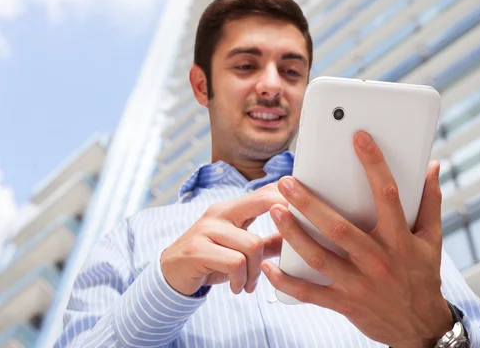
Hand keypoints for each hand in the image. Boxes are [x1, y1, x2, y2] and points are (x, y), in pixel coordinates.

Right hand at [161, 183, 286, 295]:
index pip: (266, 191)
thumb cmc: (210, 260)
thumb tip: (298, 240)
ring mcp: (207, 229)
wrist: (170, 275)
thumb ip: (267, 243)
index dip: (289, 198)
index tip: (308, 214)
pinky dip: (241, 279)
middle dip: (286, 221)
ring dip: (256, 271)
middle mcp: (220, 212)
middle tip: (291, 246)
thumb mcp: (241, 250)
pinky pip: (235, 262)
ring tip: (249, 283)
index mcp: (233, 208)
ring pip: (253, 244)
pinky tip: (238, 287)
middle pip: (264, 202)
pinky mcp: (197, 249)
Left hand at [261, 131, 452, 347]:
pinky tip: (270, 265)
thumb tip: (432, 167)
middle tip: (288, 183)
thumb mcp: (432, 239)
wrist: (422, 327)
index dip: (374, 164)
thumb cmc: (424, 277)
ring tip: (275, 211)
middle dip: (310, 203)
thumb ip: (430, 201)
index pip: (388, 195)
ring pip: (319, 257)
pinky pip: (310, 293)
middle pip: (339, 228)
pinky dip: (287, 281)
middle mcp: (377, 260)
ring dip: (293, 234)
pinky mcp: (345, 303)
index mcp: (400, 240)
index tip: (358, 138)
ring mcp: (359, 283)